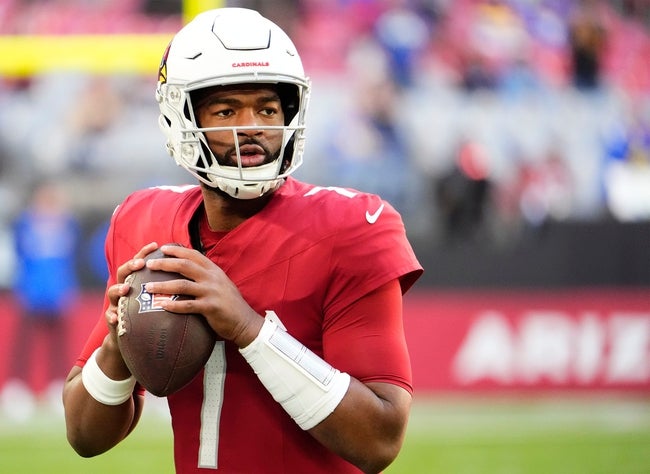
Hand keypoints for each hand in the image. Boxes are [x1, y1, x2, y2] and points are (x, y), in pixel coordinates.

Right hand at [99, 242, 159, 377]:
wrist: (138, 338)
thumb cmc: (152, 313)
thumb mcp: (161, 297)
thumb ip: (170, 284)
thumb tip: (192, 269)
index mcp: (137, 281)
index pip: (140, 262)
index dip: (146, 252)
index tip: (156, 245)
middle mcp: (125, 288)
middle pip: (123, 272)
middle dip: (130, 266)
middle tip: (141, 264)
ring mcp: (117, 303)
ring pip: (112, 292)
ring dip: (118, 289)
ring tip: (126, 289)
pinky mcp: (113, 319)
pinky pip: (110, 317)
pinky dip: (112, 316)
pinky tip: (115, 318)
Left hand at [142, 244, 263, 346]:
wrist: (245, 322)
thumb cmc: (230, 304)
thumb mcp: (221, 284)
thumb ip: (207, 276)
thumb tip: (189, 271)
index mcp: (214, 270)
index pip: (194, 255)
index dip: (177, 250)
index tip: (162, 248)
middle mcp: (212, 278)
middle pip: (184, 265)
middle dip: (164, 263)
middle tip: (149, 264)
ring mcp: (211, 292)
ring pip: (182, 285)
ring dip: (162, 285)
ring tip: (148, 287)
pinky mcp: (210, 307)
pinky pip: (187, 305)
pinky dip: (173, 305)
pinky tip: (161, 305)